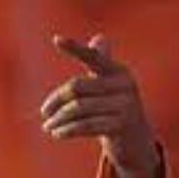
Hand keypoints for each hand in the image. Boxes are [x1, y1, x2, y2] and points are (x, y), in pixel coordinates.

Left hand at [40, 34, 159, 177]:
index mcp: (118, 71)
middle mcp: (124, 85)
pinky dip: (66, 130)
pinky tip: (56, 134)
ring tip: (47, 126)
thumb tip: (98, 38)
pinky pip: (85, 125)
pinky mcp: (121, 125)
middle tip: (44, 113)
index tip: (56, 39)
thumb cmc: (113, 107)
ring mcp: (125, 105)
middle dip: (55, 101)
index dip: (75, 48)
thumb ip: (102, 62)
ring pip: (77, 108)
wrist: (134, 139)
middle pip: (76, 87)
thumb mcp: (108, 85)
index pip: (93, 57)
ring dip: (57, 119)